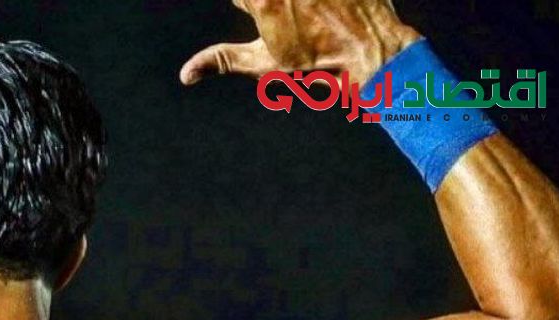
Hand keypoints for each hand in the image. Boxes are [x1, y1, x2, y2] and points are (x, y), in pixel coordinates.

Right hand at [180, 0, 420, 85]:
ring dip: (305, 4)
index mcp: (263, 3)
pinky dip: (327, 2)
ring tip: (319, 13)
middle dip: (283, 6)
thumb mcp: (265, 64)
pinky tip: (333, 10)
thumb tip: (185, 74)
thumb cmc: (317, 64)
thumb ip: (222, 60)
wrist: (373, 54)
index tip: (275, 22)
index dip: (257, 9)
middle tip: (303, 20)